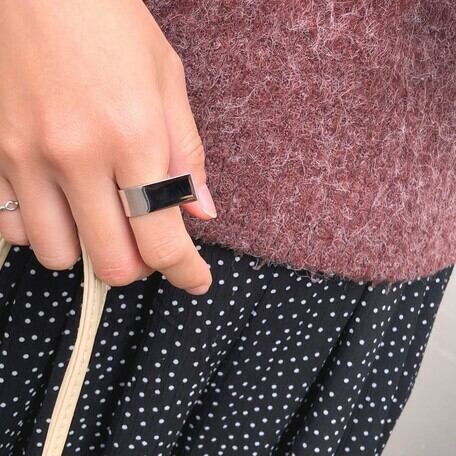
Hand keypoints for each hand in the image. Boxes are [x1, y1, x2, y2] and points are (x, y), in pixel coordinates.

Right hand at [0, 0, 216, 293]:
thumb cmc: (111, 23)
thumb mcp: (167, 82)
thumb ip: (186, 155)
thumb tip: (201, 211)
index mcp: (133, 137)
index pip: (163, 240)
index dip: (186, 272)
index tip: (196, 280)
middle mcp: (77, 156)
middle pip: (112, 264)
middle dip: (139, 266)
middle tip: (147, 243)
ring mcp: (25, 157)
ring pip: (60, 256)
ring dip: (88, 249)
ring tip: (99, 216)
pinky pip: (14, 228)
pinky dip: (44, 228)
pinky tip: (59, 200)